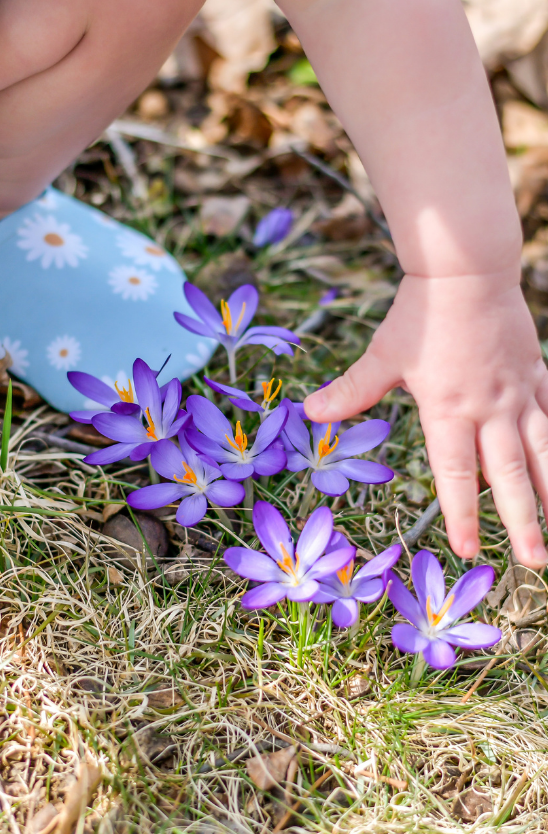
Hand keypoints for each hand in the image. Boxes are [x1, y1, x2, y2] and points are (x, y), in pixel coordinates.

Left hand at [303, 272, 547, 566]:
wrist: (466, 271)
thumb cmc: (419, 315)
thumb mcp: (382, 356)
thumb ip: (351, 391)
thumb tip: (309, 413)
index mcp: (448, 410)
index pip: (455, 474)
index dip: (461, 515)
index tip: (468, 551)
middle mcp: (491, 409)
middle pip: (509, 475)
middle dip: (522, 522)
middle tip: (535, 562)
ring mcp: (520, 393)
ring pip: (544, 452)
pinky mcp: (537, 375)